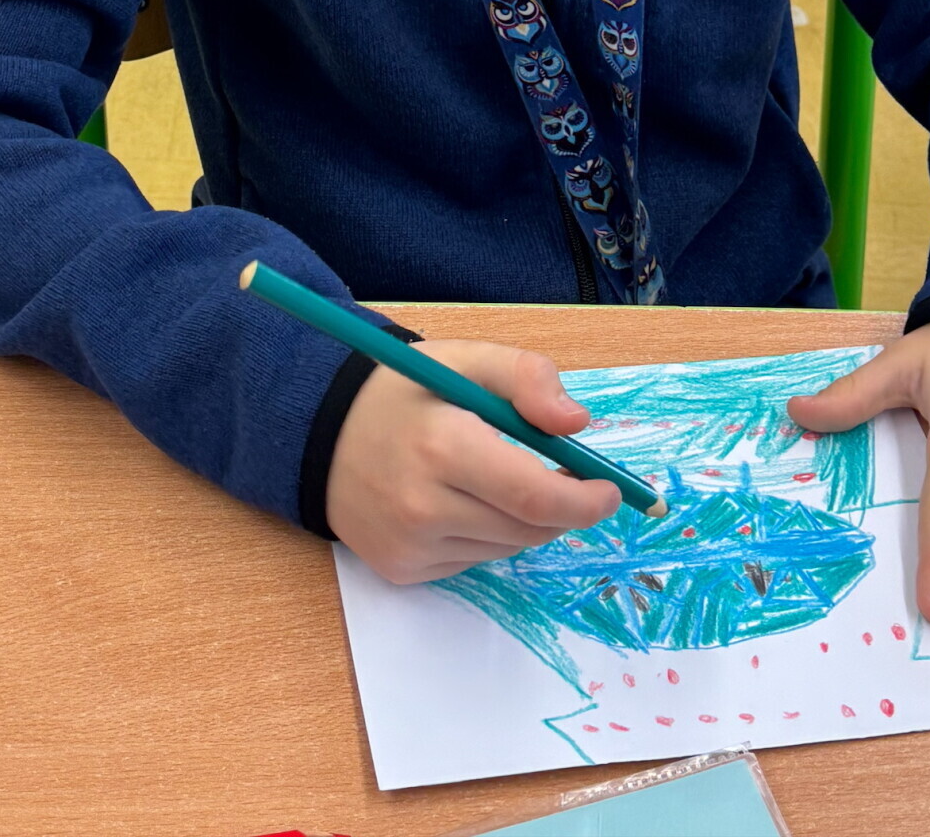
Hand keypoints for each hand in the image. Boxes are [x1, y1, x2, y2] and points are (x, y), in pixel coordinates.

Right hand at [325, 339, 620, 582]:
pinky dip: (485, 534)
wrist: (319, 430)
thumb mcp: (466, 360)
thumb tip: (578, 424)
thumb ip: (526, 377)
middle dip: (562, 507)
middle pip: (528, 529)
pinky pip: (471, 561)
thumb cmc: (404, 391)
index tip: (609, 491)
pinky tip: (458, 500)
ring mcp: (408, 546)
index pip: (534, 498)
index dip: (584, 501)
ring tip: (494, 477)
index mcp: (443, 447)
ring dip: (522, 520)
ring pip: (504, 548)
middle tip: (567, 479)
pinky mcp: (400, 569)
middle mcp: (422, 507)